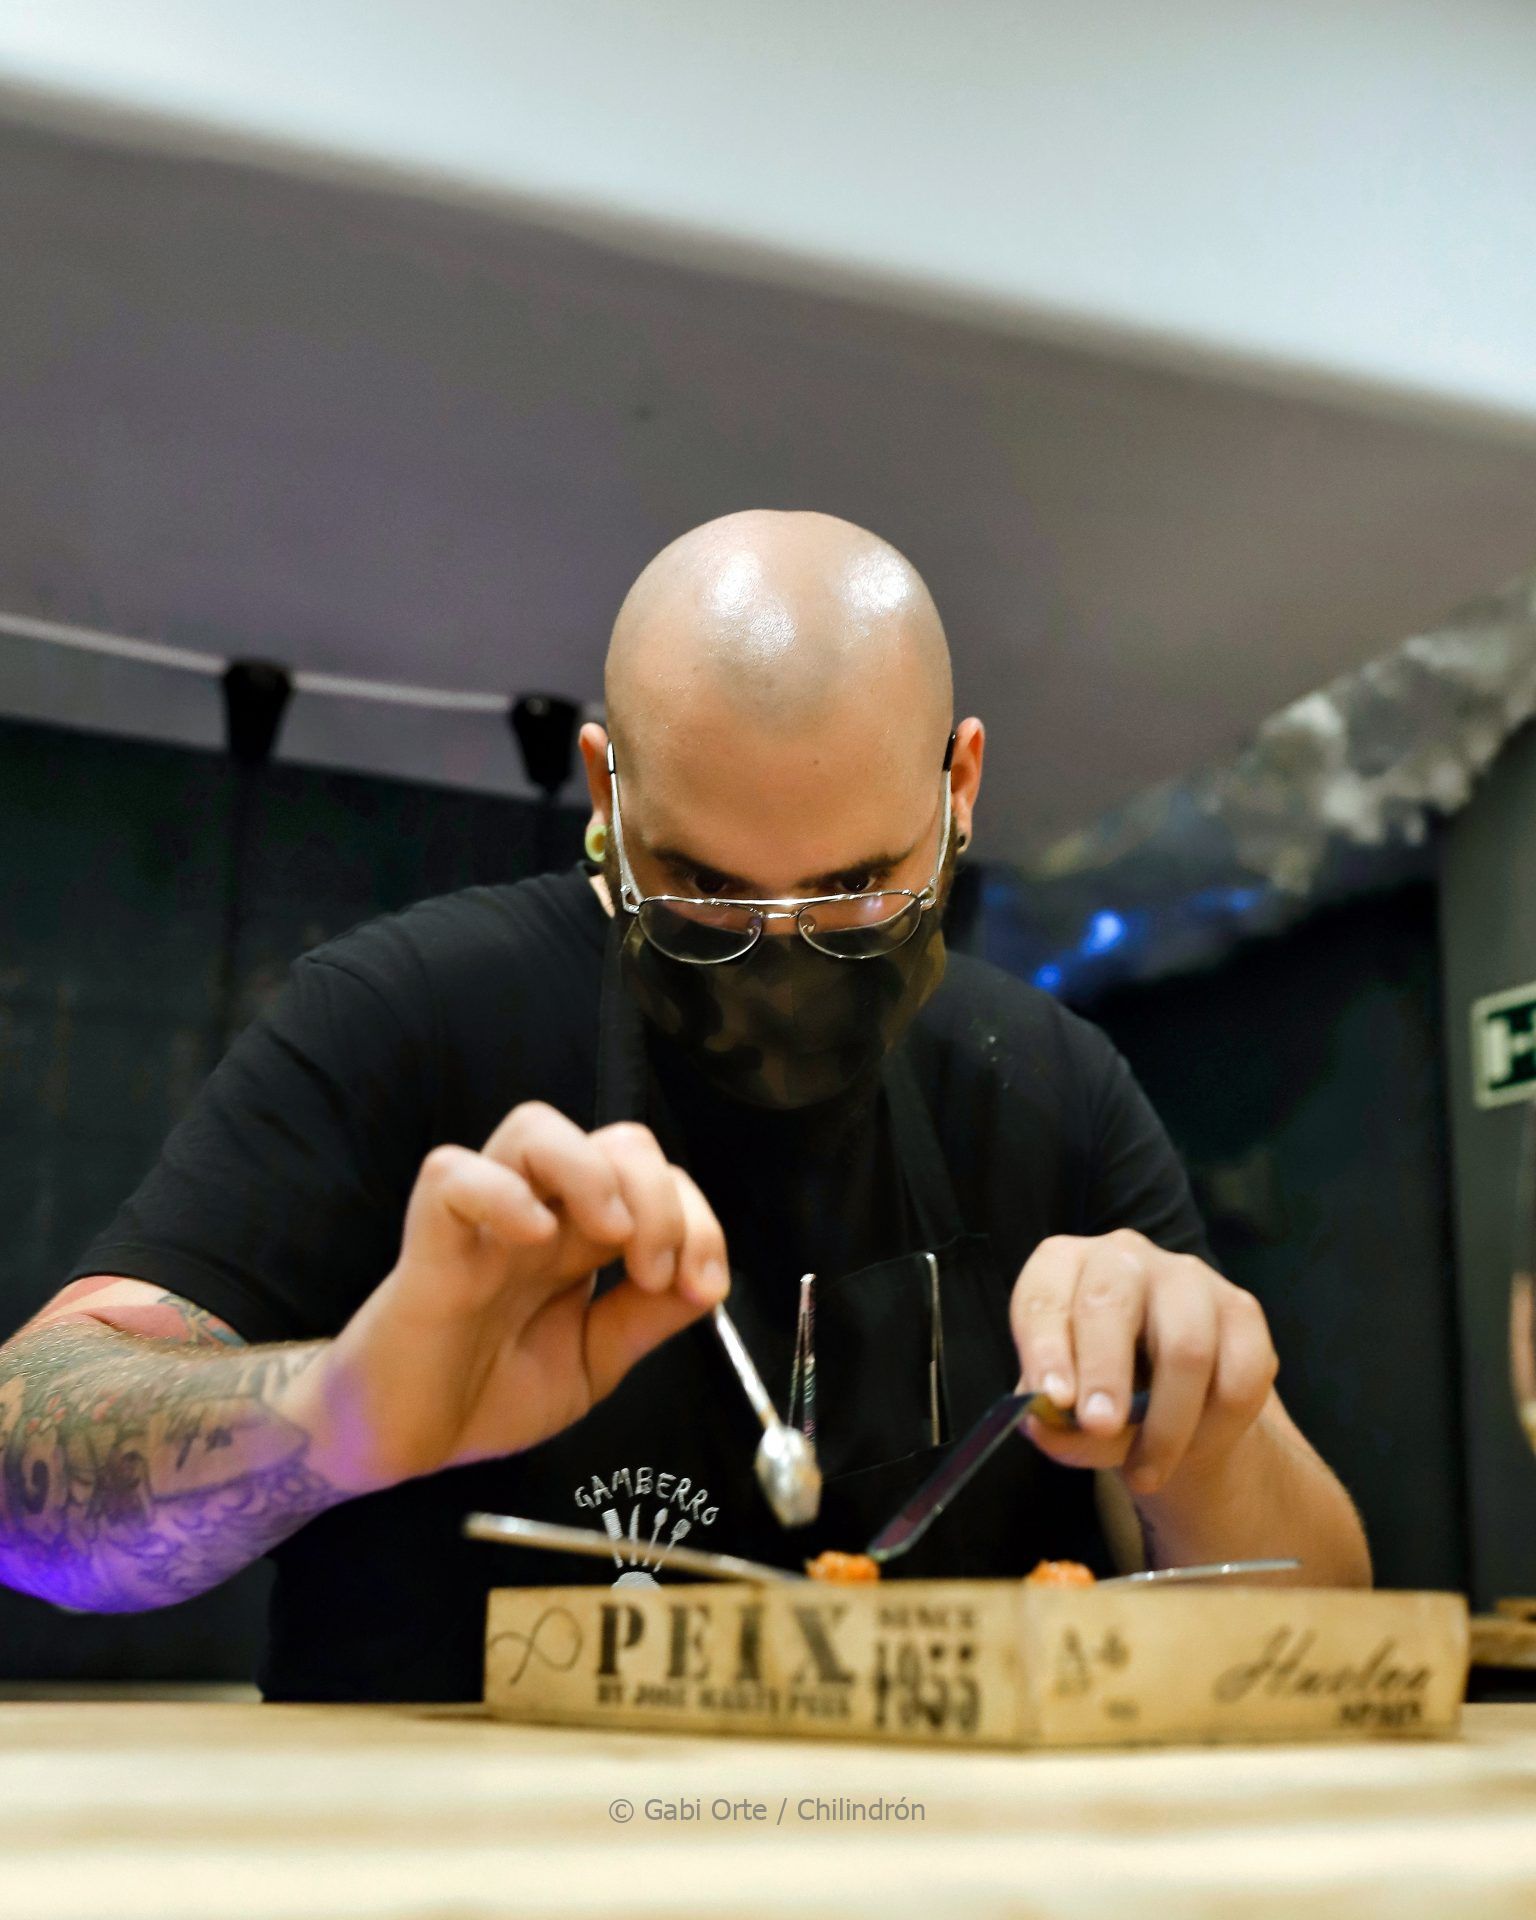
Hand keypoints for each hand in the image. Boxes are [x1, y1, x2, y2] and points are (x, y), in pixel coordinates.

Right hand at [306, 1103, 728, 1490]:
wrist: (399, 1442)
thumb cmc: (486, 1392)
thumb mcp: (593, 1363)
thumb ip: (645, 1321)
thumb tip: (708, 1282)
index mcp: (582, 1238)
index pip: (655, 1179)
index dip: (696, 1217)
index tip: (700, 1285)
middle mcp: (541, 1214)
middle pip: (614, 1139)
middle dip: (659, 1195)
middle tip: (654, 1272)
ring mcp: (484, 1222)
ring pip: (534, 1126)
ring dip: (591, 1171)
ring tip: (609, 1237)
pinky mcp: (428, 1243)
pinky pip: (452, 1176)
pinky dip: (502, 1193)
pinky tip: (534, 1237)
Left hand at [1009, 1228, 1277, 1496]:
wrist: (1170, 1402)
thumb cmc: (1098, 1389)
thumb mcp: (1065, 1407)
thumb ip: (1052, 1419)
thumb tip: (1044, 1425)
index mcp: (1062, 1265)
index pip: (1044, 1296)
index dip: (1046, 1346)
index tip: (1053, 1398)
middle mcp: (1123, 1256)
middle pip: (1110, 1303)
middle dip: (1105, 1372)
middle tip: (1100, 1427)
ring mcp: (1188, 1276)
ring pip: (1185, 1347)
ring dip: (1165, 1423)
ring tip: (1145, 1474)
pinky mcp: (1241, 1310)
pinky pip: (1239, 1375)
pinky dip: (1215, 1427)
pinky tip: (1192, 1451)